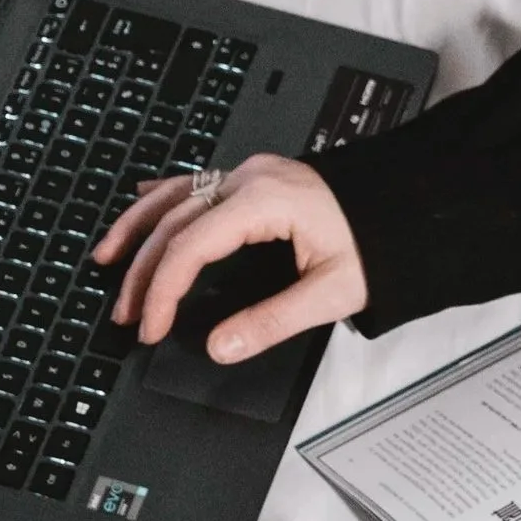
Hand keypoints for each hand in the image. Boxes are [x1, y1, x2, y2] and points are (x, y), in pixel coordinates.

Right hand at [94, 153, 368, 356]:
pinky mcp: (256, 178)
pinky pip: (195, 182)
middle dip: (142, 270)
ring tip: (107, 259)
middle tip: (127, 314)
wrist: (413, 204)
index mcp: (265, 201)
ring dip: (139, 229)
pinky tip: (140, 202)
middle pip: (174, 222)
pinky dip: (163, 197)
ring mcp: (251, 174)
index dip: (161, 289)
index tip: (150, 326)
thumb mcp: (333, 291)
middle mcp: (250, 179)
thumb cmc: (380, 241)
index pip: (191, 246)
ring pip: (175, 195)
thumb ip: (273, 321)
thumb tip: (221, 347)